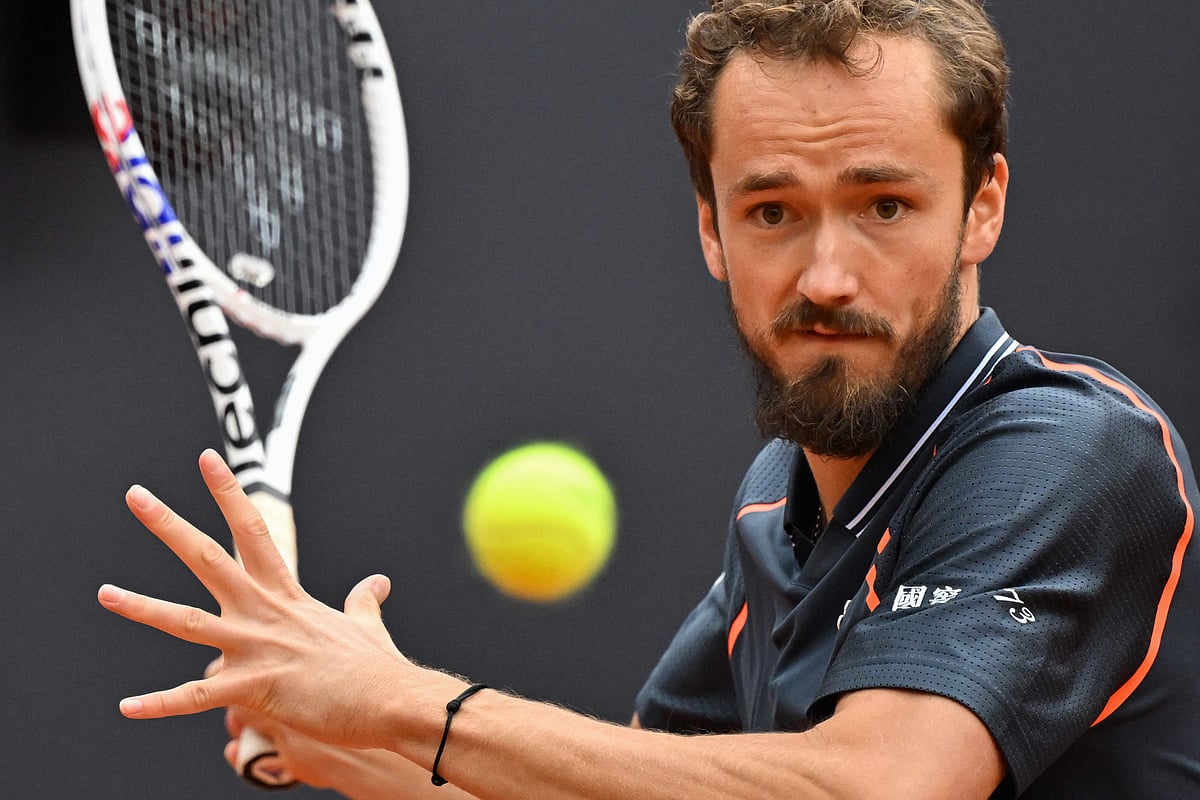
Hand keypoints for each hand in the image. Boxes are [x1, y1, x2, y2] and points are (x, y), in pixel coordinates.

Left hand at [98, 449, 412, 750]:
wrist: (390, 698)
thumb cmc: (377, 666)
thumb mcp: (365, 624)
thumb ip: (361, 601)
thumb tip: (375, 583)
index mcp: (287, 595)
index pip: (253, 531)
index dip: (229, 493)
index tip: (208, 460)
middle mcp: (264, 613)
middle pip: (209, 558)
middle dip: (169, 525)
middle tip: (136, 495)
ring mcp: (256, 649)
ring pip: (186, 622)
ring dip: (142, 608)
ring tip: (104, 593)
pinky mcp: (254, 690)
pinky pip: (197, 697)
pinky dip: (160, 703)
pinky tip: (128, 706)